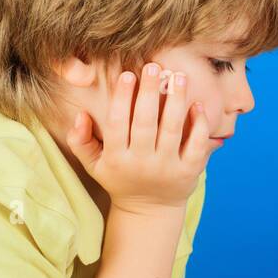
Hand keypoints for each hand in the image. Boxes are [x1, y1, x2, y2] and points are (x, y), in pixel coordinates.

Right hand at [67, 63, 209, 214]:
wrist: (149, 211)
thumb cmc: (120, 179)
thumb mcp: (94, 165)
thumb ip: (81, 140)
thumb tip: (79, 114)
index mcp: (117, 158)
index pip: (118, 123)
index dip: (122, 98)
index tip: (128, 74)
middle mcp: (142, 163)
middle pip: (146, 122)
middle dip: (150, 92)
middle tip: (154, 66)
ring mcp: (167, 167)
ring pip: (172, 129)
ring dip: (176, 100)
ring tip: (178, 76)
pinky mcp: (189, 171)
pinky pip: (196, 144)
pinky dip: (198, 124)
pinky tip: (196, 104)